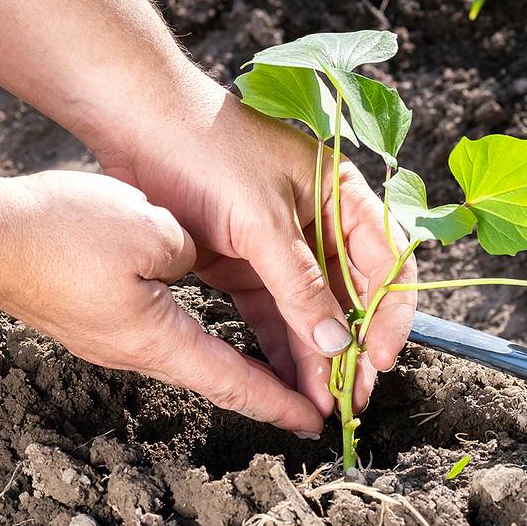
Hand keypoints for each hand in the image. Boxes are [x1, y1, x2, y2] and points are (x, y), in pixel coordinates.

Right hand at [0, 170, 326, 434]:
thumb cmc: (62, 232)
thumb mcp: (153, 230)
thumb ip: (192, 251)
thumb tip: (191, 261)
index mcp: (155, 338)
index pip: (233, 382)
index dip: (279, 401)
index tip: (316, 420)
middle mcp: (131, 351)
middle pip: (211, 374)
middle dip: (263, 381)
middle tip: (306, 389)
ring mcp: (103, 336)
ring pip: (181, 350)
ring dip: (228, 354)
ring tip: (265, 349)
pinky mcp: (85, 315)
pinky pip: (150, 327)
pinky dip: (191, 329)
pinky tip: (195, 307)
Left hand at [93, 72, 415, 417]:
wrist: (138, 123)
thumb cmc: (209, 151)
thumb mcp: (261, 219)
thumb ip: (299, 283)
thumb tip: (337, 342)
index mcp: (340, 194)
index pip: (387, 262)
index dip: (388, 314)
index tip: (378, 359)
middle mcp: (317, 220)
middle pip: (350, 293)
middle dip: (352, 346)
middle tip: (350, 397)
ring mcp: (276, 242)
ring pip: (309, 309)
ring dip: (316, 354)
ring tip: (320, 401)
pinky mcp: (240, 260)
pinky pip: (270, 310)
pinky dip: (279, 344)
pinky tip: (287, 381)